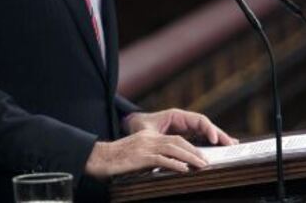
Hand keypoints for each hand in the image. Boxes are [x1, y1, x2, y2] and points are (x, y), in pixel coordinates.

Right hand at [85, 129, 207, 177]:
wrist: (98, 157)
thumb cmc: (115, 159)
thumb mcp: (135, 154)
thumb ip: (149, 156)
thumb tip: (166, 165)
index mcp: (148, 137)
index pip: (173, 138)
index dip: (188, 146)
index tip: (200, 155)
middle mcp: (148, 139)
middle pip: (176, 141)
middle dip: (194, 150)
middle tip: (206, 161)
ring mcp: (144, 147)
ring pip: (172, 148)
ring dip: (189, 156)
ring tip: (201, 165)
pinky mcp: (140, 157)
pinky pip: (160, 159)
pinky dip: (174, 163)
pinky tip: (183, 169)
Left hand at [124, 109, 236, 145]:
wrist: (133, 124)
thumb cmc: (140, 125)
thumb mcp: (147, 132)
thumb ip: (158, 138)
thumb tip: (165, 145)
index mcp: (177, 116)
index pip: (198, 119)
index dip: (208, 129)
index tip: (214, 140)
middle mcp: (184, 121)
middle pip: (205, 126)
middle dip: (219, 134)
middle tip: (232, 144)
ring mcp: (186, 128)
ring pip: (205, 132)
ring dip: (218, 138)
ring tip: (232, 145)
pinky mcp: (185, 135)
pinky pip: (200, 138)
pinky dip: (211, 142)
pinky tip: (220, 148)